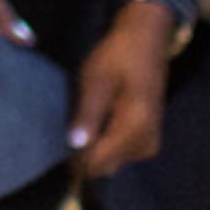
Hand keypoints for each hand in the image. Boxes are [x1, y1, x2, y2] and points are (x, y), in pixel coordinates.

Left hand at [67, 0, 175, 177]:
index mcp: (136, 128)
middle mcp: (147, 143)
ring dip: (94, 147)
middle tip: (74, 124)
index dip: (76, 160)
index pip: (100, 163)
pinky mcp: (148, 141)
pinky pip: (119, 154)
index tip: (60, 146)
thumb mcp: (96, 81)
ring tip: (88, 117)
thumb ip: (87, 115)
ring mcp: (150, 145)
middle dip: (85, 153)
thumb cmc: (117, 57)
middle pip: (105, 167)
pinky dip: (105, 143)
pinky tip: (99, 120)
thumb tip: (75, 146)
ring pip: (111, 163)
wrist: (145, 42)